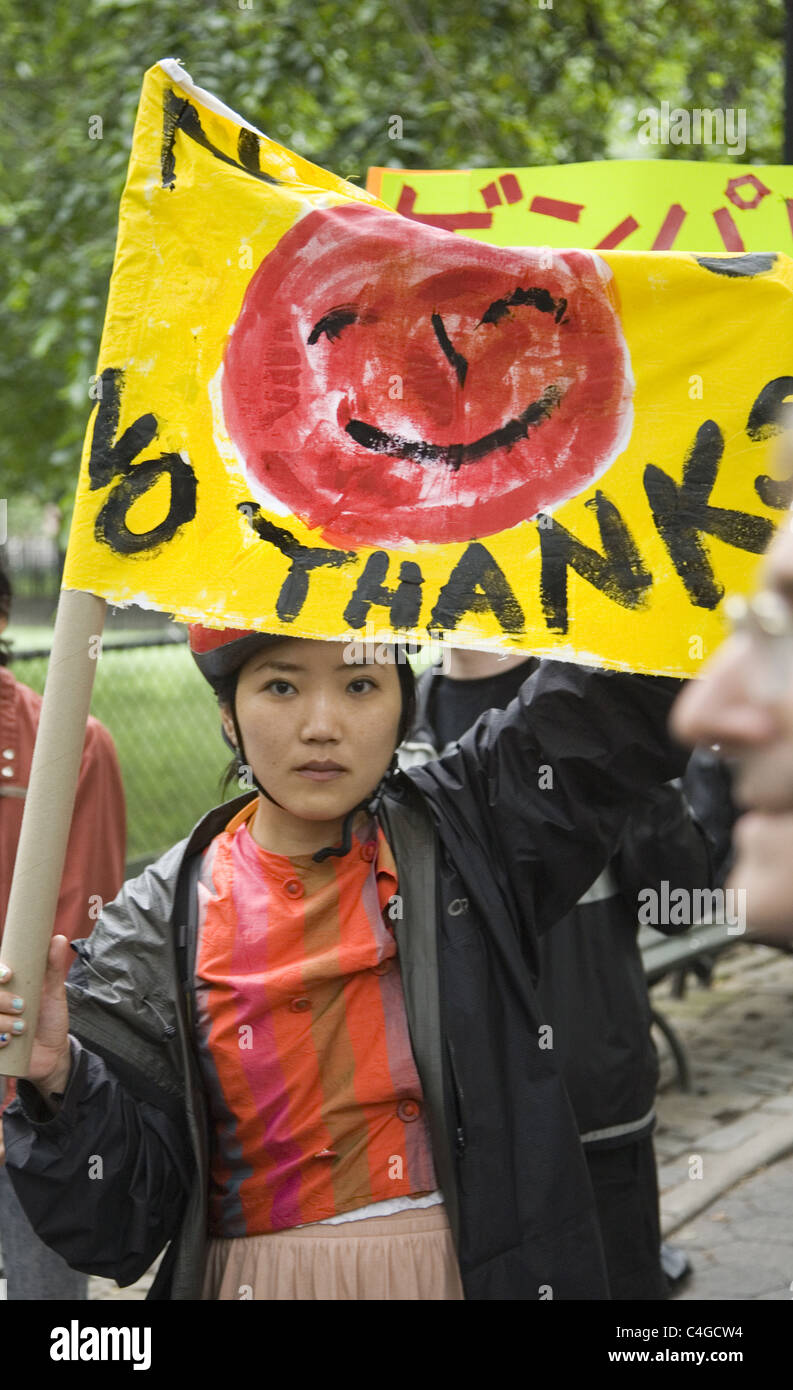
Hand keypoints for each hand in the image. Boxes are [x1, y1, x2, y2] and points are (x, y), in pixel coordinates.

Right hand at [0, 935, 71, 1095]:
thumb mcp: (54, 993)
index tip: (9, 975)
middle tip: (22, 1006)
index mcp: (5, 989)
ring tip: (22, 1027)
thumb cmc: (51, 1019)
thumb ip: (53, 968)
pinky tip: (9, 1042)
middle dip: (1, 1000)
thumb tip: (59, 938)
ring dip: (1, 1022)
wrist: (54, 1054)